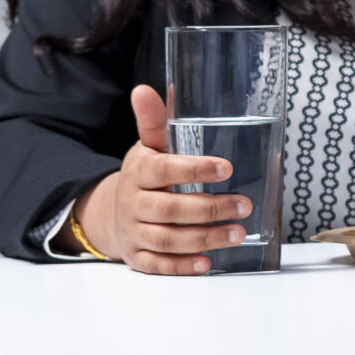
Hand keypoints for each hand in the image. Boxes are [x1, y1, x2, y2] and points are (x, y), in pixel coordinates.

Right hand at [72, 85, 248, 275]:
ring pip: (167, 239)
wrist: (110, 211)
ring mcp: (134, 232)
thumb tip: (148, 88)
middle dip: (209, 209)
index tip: (225, 168)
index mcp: (139, 172)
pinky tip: (206, 263)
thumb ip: (155, 121)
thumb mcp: (148, 146)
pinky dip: (181, 266)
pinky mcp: (137, 256)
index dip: (193, 169)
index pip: (163, 170)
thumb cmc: (144, 175)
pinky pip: (157, 265)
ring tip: (237, 233)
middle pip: (169, 209)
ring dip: (204, 238)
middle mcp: (134, 203)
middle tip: (244, 205)